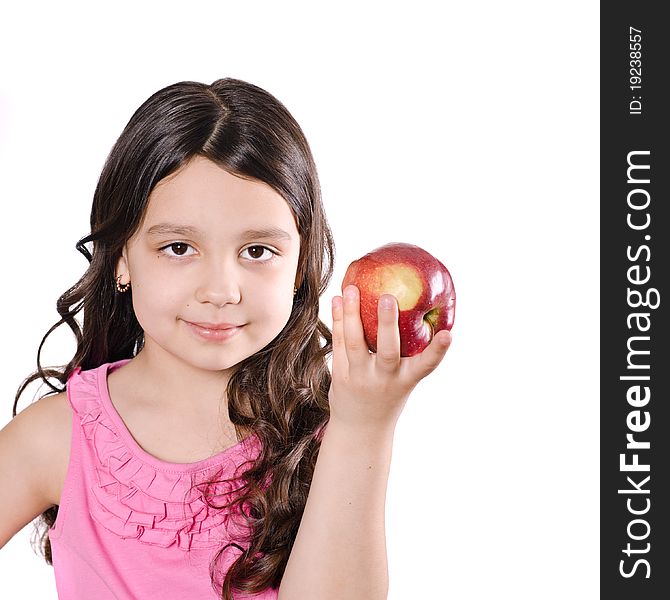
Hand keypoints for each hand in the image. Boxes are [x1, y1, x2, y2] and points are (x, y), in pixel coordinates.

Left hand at [328, 284, 452, 431]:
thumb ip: (411, 352)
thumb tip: (419, 307)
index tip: (449, 334)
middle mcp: (385, 379)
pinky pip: (339, 343)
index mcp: (406, 380)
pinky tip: (337, 300)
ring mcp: (360, 377)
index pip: (427, 365)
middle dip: (388, 324)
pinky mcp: (340, 374)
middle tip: (388, 297)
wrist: (361, 428)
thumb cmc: (389, 394)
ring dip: (351, 314)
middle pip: (387, 351)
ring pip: (354, 343)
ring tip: (350, 289)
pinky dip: (338, 320)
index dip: (438, 350)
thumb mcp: (404, 379)